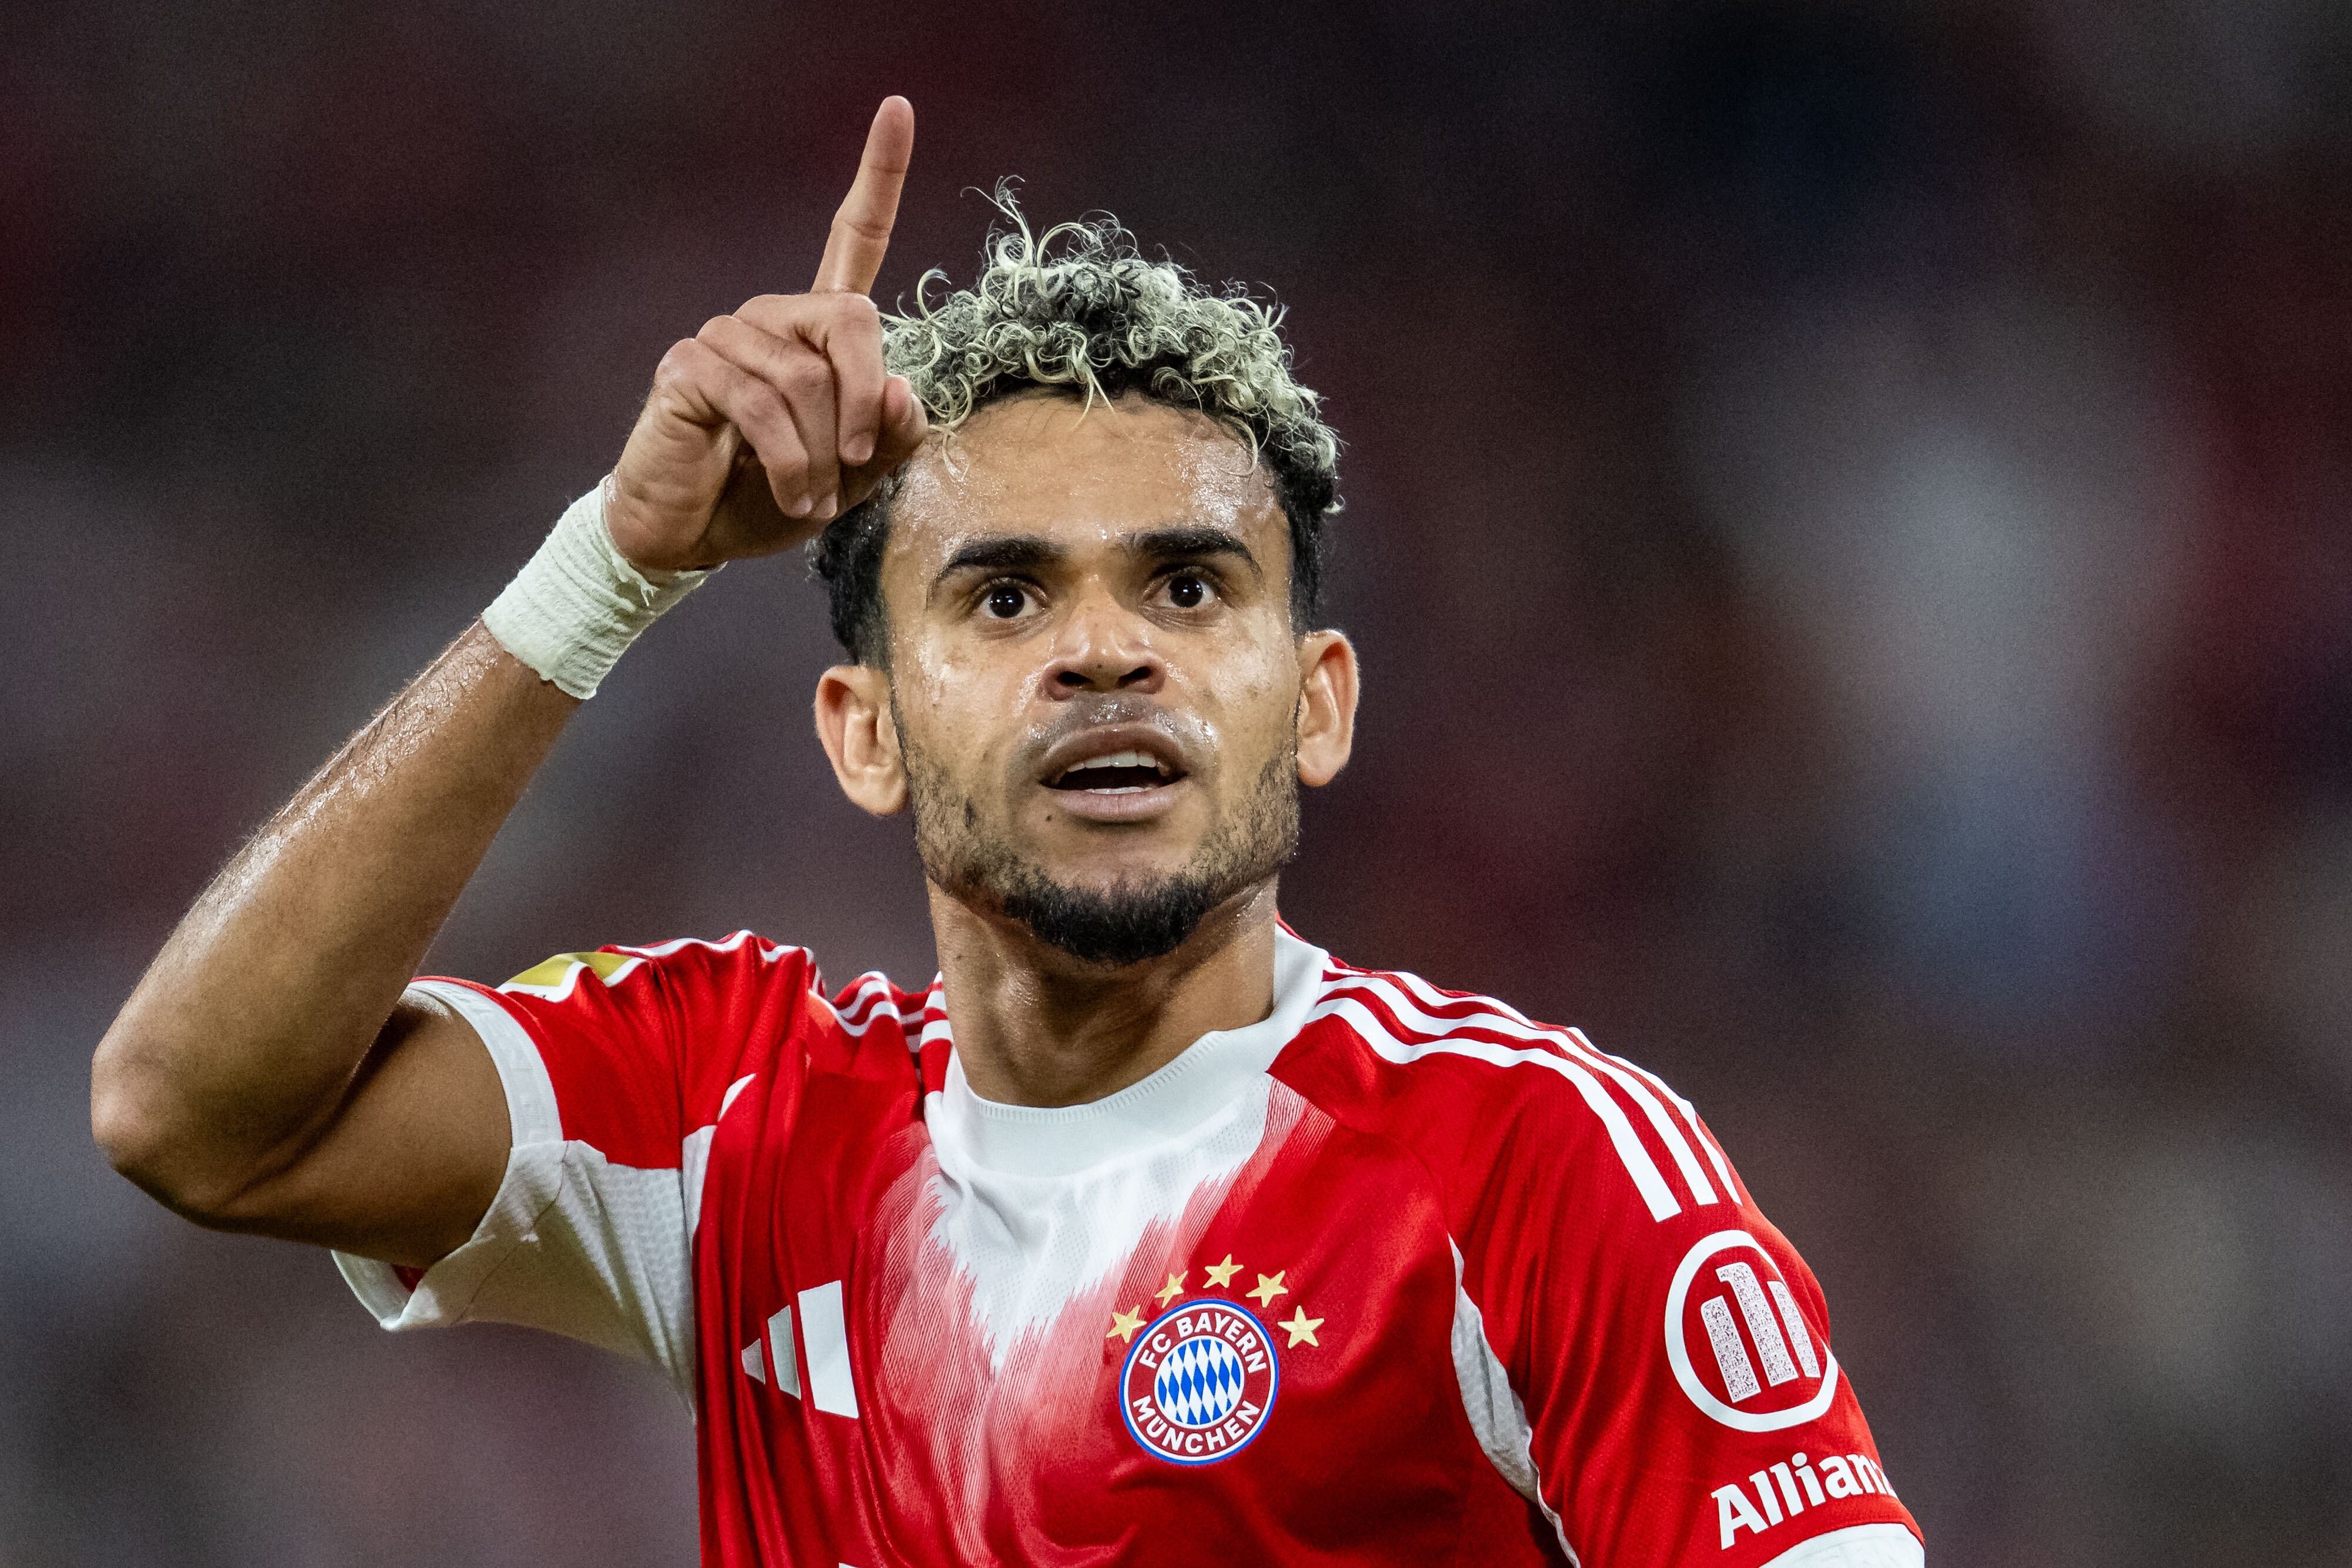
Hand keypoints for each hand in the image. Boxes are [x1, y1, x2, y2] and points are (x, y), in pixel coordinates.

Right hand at [604, 97, 929, 573]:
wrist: (693, 534)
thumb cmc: (771, 496)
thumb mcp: (853, 475)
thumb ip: (889, 434)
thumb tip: (901, 389)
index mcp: (818, 329)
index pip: (853, 238)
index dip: (879, 175)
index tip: (897, 109)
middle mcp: (774, 317)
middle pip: (853, 318)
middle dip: (864, 404)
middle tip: (852, 464)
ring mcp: (728, 336)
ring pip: (807, 380)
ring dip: (820, 457)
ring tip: (809, 497)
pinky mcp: (690, 366)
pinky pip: (762, 404)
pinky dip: (788, 462)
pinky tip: (789, 493)